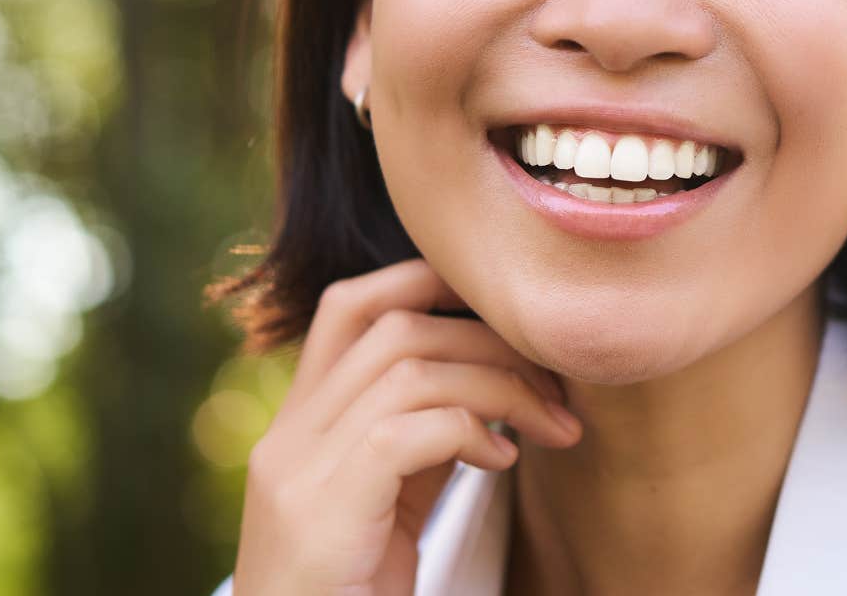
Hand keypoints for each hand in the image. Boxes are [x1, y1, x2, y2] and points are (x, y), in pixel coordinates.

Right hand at [232, 258, 582, 595]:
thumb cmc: (357, 591)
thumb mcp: (392, 500)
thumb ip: (425, 436)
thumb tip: (499, 381)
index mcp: (300, 424)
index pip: (350, 307)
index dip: (428, 282)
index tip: (506, 313)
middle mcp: (289, 434)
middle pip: (395, 327)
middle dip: (490, 341)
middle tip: (557, 384)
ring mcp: (298, 469)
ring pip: (410, 371)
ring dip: (501, 387)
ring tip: (551, 426)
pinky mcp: (322, 508)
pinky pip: (409, 431)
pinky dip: (471, 432)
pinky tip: (503, 463)